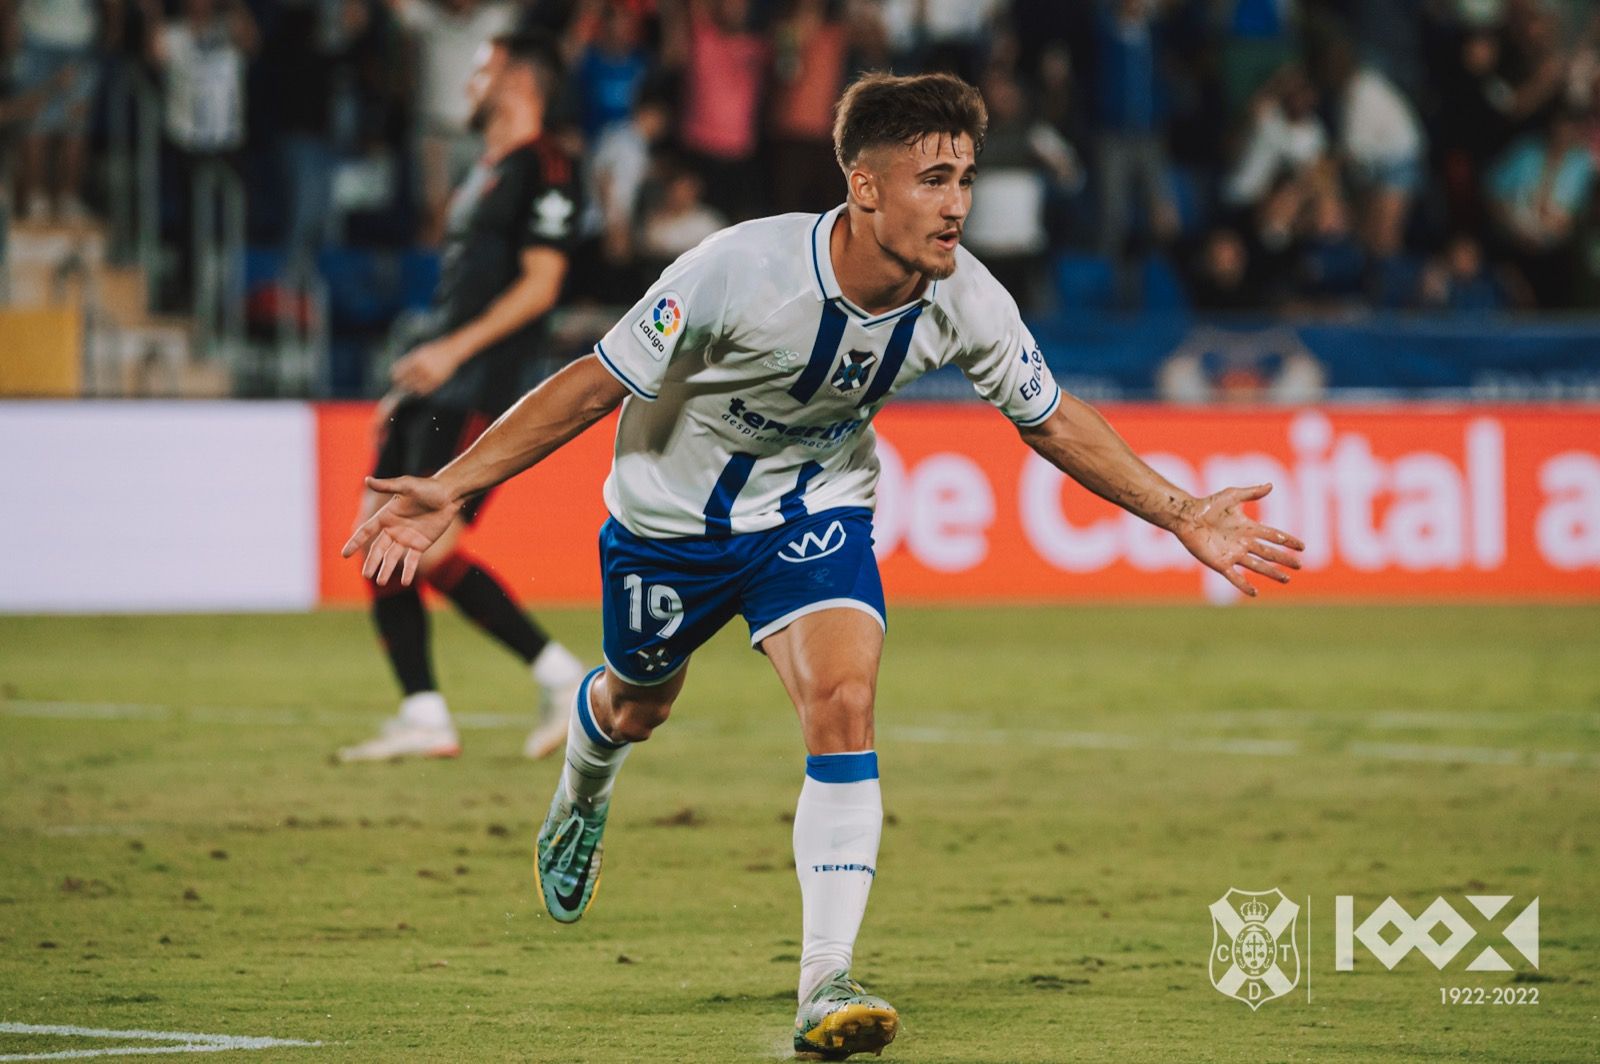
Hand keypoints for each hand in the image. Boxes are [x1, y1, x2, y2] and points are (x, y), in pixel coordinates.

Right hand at [342, 475, 461, 585]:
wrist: (448, 495)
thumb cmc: (427, 487)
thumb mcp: (406, 485)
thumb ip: (388, 486)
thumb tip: (367, 480)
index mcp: (386, 516)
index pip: (366, 531)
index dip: (355, 542)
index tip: (344, 554)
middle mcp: (393, 529)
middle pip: (378, 549)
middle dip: (372, 562)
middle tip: (366, 575)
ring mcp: (406, 538)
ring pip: (393, 557)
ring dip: (387, 570)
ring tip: (381, 583)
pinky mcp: (420, 544)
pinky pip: (412, 560)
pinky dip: (408, 571)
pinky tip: (405, 582)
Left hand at [390, 336, 467, 395]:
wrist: (451, 351)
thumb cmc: (433, 350)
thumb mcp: (419, 352)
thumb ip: (409, 361)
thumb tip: (398, 372)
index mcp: (416, 359)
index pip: (400, 371)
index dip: (395, 376)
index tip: (394, 378)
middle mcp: (423, 368)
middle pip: (406, 381)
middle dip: (402, 384)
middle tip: (399, 386)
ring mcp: (431, 375)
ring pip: (415, 388)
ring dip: (411, 389)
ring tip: (409, 388)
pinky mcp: (438, 381)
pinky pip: (426, 390)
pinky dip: (420, 391)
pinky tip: (418, 389)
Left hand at [1173, 484, 1304, 596]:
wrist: (1187, 517)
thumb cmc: (1208, 505)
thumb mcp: (1232, 496)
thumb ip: (1251, 492)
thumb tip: (1271, 485)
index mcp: (1249, 527)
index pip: (1274, 535)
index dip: (1288, 540)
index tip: (1302, 547)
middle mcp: (1244, 542)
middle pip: (1269, 553)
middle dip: (1284, 559)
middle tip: (1299, 565)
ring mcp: (1233, 554)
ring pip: (1257, 566)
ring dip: (1272, 573)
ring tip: (1286, 579)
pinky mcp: (1220, 563)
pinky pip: (1234, 576)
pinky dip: (1244, 585)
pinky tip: (1254, 593)